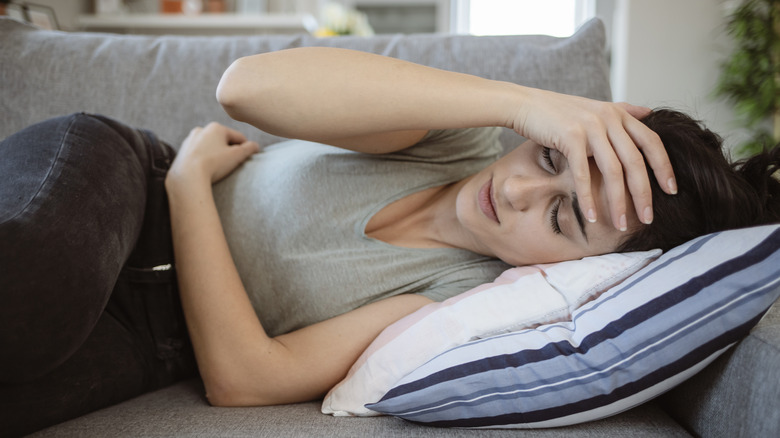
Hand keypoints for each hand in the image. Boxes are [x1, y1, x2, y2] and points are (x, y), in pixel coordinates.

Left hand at [168, 122, 259, 184]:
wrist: (187, 177)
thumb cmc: (214, 164)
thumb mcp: (237, 155)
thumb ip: (249, 148)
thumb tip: (255, 146)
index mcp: (216, 127)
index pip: (239, 137)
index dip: (246, 148)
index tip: (249, 159)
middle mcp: (202, 130)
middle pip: (223, 141)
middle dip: (229, 151)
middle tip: (233, 165)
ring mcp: (190, 140)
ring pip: (210, 147)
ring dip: (216, 155)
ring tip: (219, 168)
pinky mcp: (182, 151)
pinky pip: (199, 154)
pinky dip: (204, 159)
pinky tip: (206, 169)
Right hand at [512, 88, 676, 230]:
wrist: (525, 104)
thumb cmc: (558, 112)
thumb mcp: (595, 108)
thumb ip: (623, 111)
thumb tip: (649, 112)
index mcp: (618, 114)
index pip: (651, 142)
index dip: (664, 167)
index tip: (672, 191)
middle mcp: (609, 118)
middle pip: (635, 161)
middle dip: (644, 193)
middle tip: (649, 218)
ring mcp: (590, 127)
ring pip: (613, 171)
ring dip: (618, 202)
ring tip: (620, 225)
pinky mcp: (570, 136)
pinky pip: (583, 174)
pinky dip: (587, 198)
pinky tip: (590, 216)